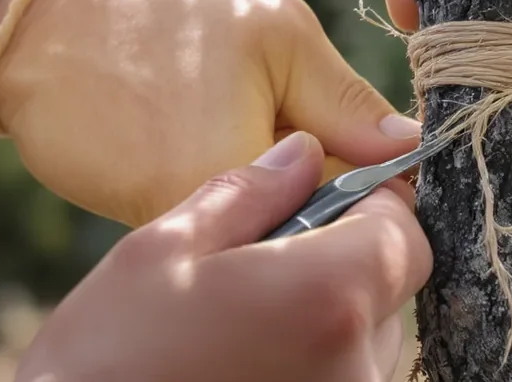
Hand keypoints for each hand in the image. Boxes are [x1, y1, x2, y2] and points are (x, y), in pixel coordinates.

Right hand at [0, 0, 421, 225]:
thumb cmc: (164, 15)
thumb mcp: (277, 37)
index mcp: (251, 182)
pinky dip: (237, 182)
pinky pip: (226, 217)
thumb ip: (346, 102)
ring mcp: (177, 235)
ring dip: (280, 182)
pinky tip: (208, 129)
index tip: (380, 150)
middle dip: (328, 184)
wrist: (45, 24)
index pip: (352, 213)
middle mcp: (210, 231)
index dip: (378, 185)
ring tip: (235, 112)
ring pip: (269, 222)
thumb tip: (412, 147)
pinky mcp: (150, 226)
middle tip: (296, 115)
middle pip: (311, 227)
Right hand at [15, 132, 431, 381]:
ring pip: (373, 339)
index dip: (373, 208)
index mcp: (327, 298)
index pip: (405, 234)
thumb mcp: (163, 252)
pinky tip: (256, 356)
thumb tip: (303, 153)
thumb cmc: (107, 359)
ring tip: (253, 319)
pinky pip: (349, 376)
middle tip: (274, 260)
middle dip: (347, 260)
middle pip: (391, 287)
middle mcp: (357, 366)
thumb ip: (249, 193)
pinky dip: (320, 357)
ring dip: (332, 315)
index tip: (332, 201)